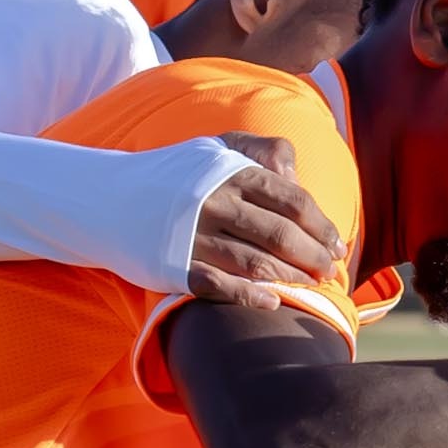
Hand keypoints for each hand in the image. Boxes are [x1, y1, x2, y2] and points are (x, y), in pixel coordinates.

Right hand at [190, 136, 343, 311]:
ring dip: (290, 277)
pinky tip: (273, 301)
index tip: (337, 244)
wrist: (110, 196)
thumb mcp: (219, 146)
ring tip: (310, 284)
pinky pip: (217, 285)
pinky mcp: (173, 266)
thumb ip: (264, 151)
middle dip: (313, 256)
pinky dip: (248, 295)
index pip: (292, 201)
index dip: (321, 226)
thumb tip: (296, 180)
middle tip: (329, 270)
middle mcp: (214, 203)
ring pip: (254, 263)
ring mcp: (193, 236)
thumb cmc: (178, 173)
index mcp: (231, 172)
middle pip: (280, 234)